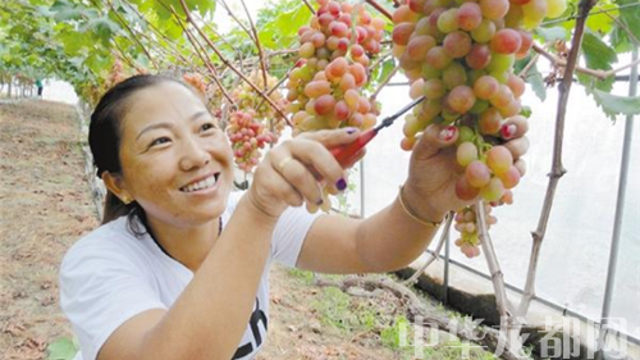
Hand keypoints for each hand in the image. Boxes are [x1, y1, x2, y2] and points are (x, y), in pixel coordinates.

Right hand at [246, 127, 363, 218]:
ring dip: (313, 191)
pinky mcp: (262, 176)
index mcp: (305, 141)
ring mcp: (273, 159)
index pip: (324, 135)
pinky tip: (298, 202)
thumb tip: (363, 150)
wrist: (270, 198)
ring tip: (318, 201)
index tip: (357, 135)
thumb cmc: (300, 181)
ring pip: (298, 174)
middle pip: (312, 150)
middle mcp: (288, 145)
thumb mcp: (321, 173)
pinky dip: (296, 199)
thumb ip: (340, 162)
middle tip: (341, 186)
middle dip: (330, 169)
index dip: (339, 135)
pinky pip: (284, 189)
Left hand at [404, 116, 529, 220]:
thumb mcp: (421, 151)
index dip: (498, 106)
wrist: (426, 196)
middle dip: (517, 126)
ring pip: (518, 149)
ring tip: (499, 156)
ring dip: (515, 150)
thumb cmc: (424, 167)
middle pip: (515, 125)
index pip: (491, 108)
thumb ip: (432, 138)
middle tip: (507, 132)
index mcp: (472, 122)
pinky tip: (502, 178)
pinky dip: (511, 175)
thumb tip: (451, 131)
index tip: (492, 113)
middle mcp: (489, 137)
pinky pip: (512, 175)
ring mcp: (496, 158)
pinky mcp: (499, 178)